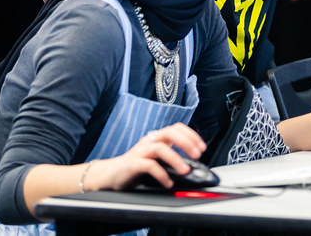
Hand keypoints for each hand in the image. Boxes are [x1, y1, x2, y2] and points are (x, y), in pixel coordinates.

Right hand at [83, 123, 205, 190]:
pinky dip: (162, 174)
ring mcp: (140, 152)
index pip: (176, 128)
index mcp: (155, 139)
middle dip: (186, 142)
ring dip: (176, 159)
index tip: (202, 147)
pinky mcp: (132, 164)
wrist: (108, 176)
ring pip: (160, 147)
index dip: (191, 135)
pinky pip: (149, 165)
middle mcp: (148, 141)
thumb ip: (170, 159)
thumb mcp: (155, 160)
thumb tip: (192, 166)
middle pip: (170, 132)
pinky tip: (168, 182)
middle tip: (197, 155)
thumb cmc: (133, 168)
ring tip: (185, 171)